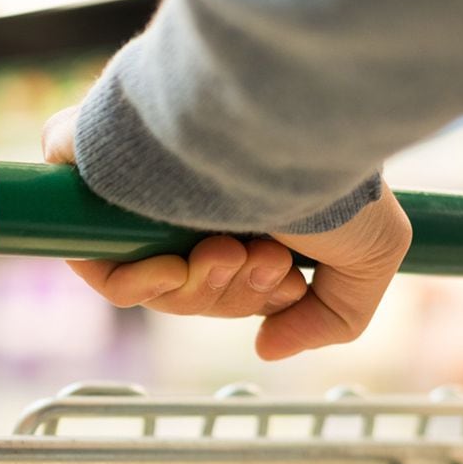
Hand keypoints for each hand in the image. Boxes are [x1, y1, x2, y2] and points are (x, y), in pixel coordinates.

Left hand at [43, 105, 411, 360]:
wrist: (285, 116)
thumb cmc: (332, 174)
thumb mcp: (371, 256)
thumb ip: (332, 316)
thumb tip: (266, 347)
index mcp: (243, 198)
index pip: (224, 277)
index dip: (250, 297)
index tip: (285, 282)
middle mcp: (190, 187)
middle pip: (187, 288)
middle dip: (229, 294)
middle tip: (264, 262)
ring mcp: (141, 182)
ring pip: (146, 281)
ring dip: (195, 289)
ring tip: (232, 251)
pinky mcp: (91, 169)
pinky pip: (93, 258)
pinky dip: (136, 282)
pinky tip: (177, 266)